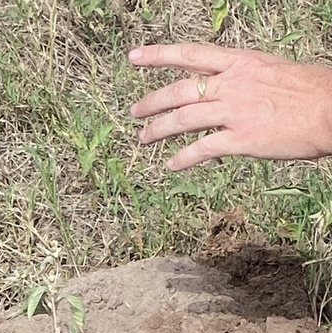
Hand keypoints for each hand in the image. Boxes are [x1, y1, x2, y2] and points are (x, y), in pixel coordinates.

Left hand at [129, 43, 331, 168]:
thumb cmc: (310, 91)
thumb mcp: (272, 72)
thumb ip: (244, 81)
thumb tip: (229, 93)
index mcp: (240, 63)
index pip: (191, 54)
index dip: (159, 55)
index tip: (134, 57)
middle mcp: (232, 84)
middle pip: (179, 90)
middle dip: (152, 102)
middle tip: (134, 112)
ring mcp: (234, 111)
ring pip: (183, 119)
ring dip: (158, 130)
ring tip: (144, 138)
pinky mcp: (241, 139)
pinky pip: (202, 150)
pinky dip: (183, 159)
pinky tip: (171, 165)